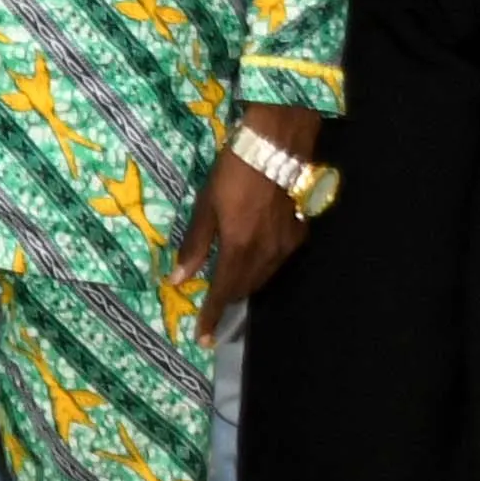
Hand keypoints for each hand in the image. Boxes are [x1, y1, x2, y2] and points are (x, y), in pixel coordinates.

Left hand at [178, 104, 326, 320]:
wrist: (279, 142)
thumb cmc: (234, 169)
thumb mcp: (206, 204)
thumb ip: (196, 244)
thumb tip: (179, 278)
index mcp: (240, 247)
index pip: (224, 292)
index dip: (212, 316)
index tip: (203, 338)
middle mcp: (267, 253)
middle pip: (245, 288)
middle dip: (228, 301)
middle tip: (212, 312)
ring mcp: (287, 244)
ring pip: (263, 277)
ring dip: (244, 285)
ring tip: (228, 289)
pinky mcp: (300, 232)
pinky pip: (277, 262)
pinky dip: (260, 269)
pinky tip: (251, 262)